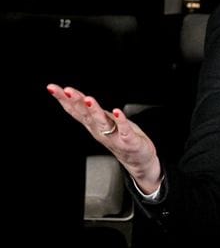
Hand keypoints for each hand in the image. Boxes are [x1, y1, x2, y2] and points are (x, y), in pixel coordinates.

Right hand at [47, 84, 162, 193]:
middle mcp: (100, 130)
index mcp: (92, 124)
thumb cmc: (120, 137)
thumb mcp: (101, 121)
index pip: (75, 110)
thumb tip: (72, 94)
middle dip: (75, 101)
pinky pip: (124, 130)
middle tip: (66, 90)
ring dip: (95, 111)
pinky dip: (120, 120)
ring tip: (89, 100)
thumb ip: (89, 110)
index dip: (63, 99)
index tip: (52, 88)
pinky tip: (117, 111)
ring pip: (102, 122)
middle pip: (85, 114)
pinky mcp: (129, 140)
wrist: (139, 160)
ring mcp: (113, 136)